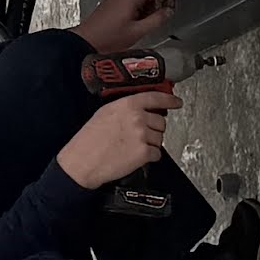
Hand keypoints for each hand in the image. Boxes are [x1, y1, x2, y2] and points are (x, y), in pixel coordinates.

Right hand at [58, 89, 174, 190]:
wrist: (83, 162)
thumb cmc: (89, 140)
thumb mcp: (105, 113)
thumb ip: (125, 108)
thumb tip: (140, 110)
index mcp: (128, 105)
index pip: (156, 97)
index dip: (170, 100)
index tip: (176, 102)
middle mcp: (137, 118)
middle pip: (160, 122)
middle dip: (153, 129)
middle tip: (138, 136)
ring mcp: (142, 135)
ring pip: (159, 139)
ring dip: (150, 144)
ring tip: (132, 147)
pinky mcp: (144, 153)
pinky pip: (157, 154)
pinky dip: (149, 157)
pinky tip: (134, 156)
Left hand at [77, 0, 176, 55]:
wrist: (88, 41)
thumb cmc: (107, 38)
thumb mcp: (138, 31)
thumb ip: (157, 20)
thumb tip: (168, 12)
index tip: (170, 7)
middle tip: (163, 10)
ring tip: (150, 17)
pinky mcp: (114, 0)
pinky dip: (140, 3)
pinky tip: (139, 18)